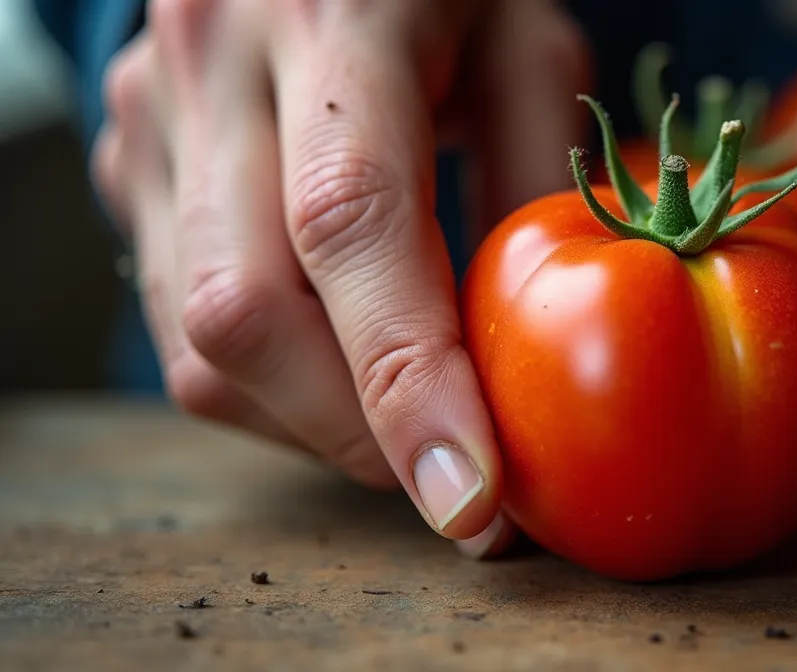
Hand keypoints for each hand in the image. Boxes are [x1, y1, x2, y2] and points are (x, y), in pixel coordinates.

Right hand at [91, 0, 588, 556]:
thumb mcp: (533, 53)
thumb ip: (539, 189)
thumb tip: (535, 362)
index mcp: (337, 16)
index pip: (349, 222)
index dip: (406, 378)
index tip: (468, 497)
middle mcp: (214, 64)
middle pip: (247, 310)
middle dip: (355, 432)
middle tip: (453, 474)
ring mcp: (152, 118)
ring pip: (200, 343)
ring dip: (312, 420)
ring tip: (402, 418)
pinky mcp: (130, 167)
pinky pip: (180, 325)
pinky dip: (271, 383)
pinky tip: (338, 362)